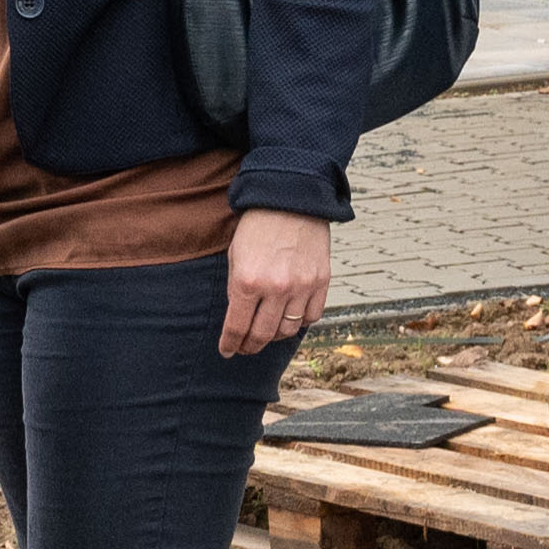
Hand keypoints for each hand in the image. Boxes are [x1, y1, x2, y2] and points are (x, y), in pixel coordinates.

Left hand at [219, 210, 331, 357]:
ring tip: (267, 332)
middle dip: (250, 346)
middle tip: (245, 347)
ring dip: (274, 336)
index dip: (230, 344)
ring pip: (288, 330)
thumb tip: (238, 319)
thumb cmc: (258, 224)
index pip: (236, 327)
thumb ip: (236, 288)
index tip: (227, 350)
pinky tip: (290, 316)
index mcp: (247, 281)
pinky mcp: (321, 281)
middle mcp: (275, 288)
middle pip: (262, 335)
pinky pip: (312, 316)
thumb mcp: (235, 255)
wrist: (290, 197)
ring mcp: (301, 286)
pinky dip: (300, 322)